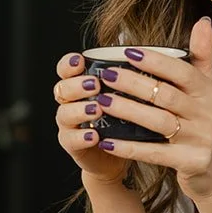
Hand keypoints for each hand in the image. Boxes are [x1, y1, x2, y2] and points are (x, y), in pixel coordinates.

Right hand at [53, 52, 129, 185]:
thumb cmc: (123, 121)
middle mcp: (70, 103)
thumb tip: (150, 57)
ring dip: (80, 110)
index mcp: (80, 86)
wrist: (116, 155)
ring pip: (64, 113)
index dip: (69, 64)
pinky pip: (70, 140)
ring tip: (96, 109)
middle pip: (61, 89)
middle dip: (76, 85)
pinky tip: (94, 136)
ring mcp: (69, 124)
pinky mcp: (72, 145)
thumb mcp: (126, 97)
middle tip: (95, 85)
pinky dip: (82, 136)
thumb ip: (129, 79)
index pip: (66, 70)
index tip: (80, 60)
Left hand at [84, 17, 211, 204]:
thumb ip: (203, 57)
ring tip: (102, 102)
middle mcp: (208, 114)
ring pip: (158, 121)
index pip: (182, 71)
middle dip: (133, 83)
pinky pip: (154, 153)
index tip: (128, 53)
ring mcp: (200, 139)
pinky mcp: (191, 162)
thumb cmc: (207, 127)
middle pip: (165, 94)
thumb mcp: (210, 91)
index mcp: (209, 93)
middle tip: (105, 74)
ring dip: (127, 111)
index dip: (155, 61)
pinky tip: (107, 141)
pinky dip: (128, 147)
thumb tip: (203, 21)